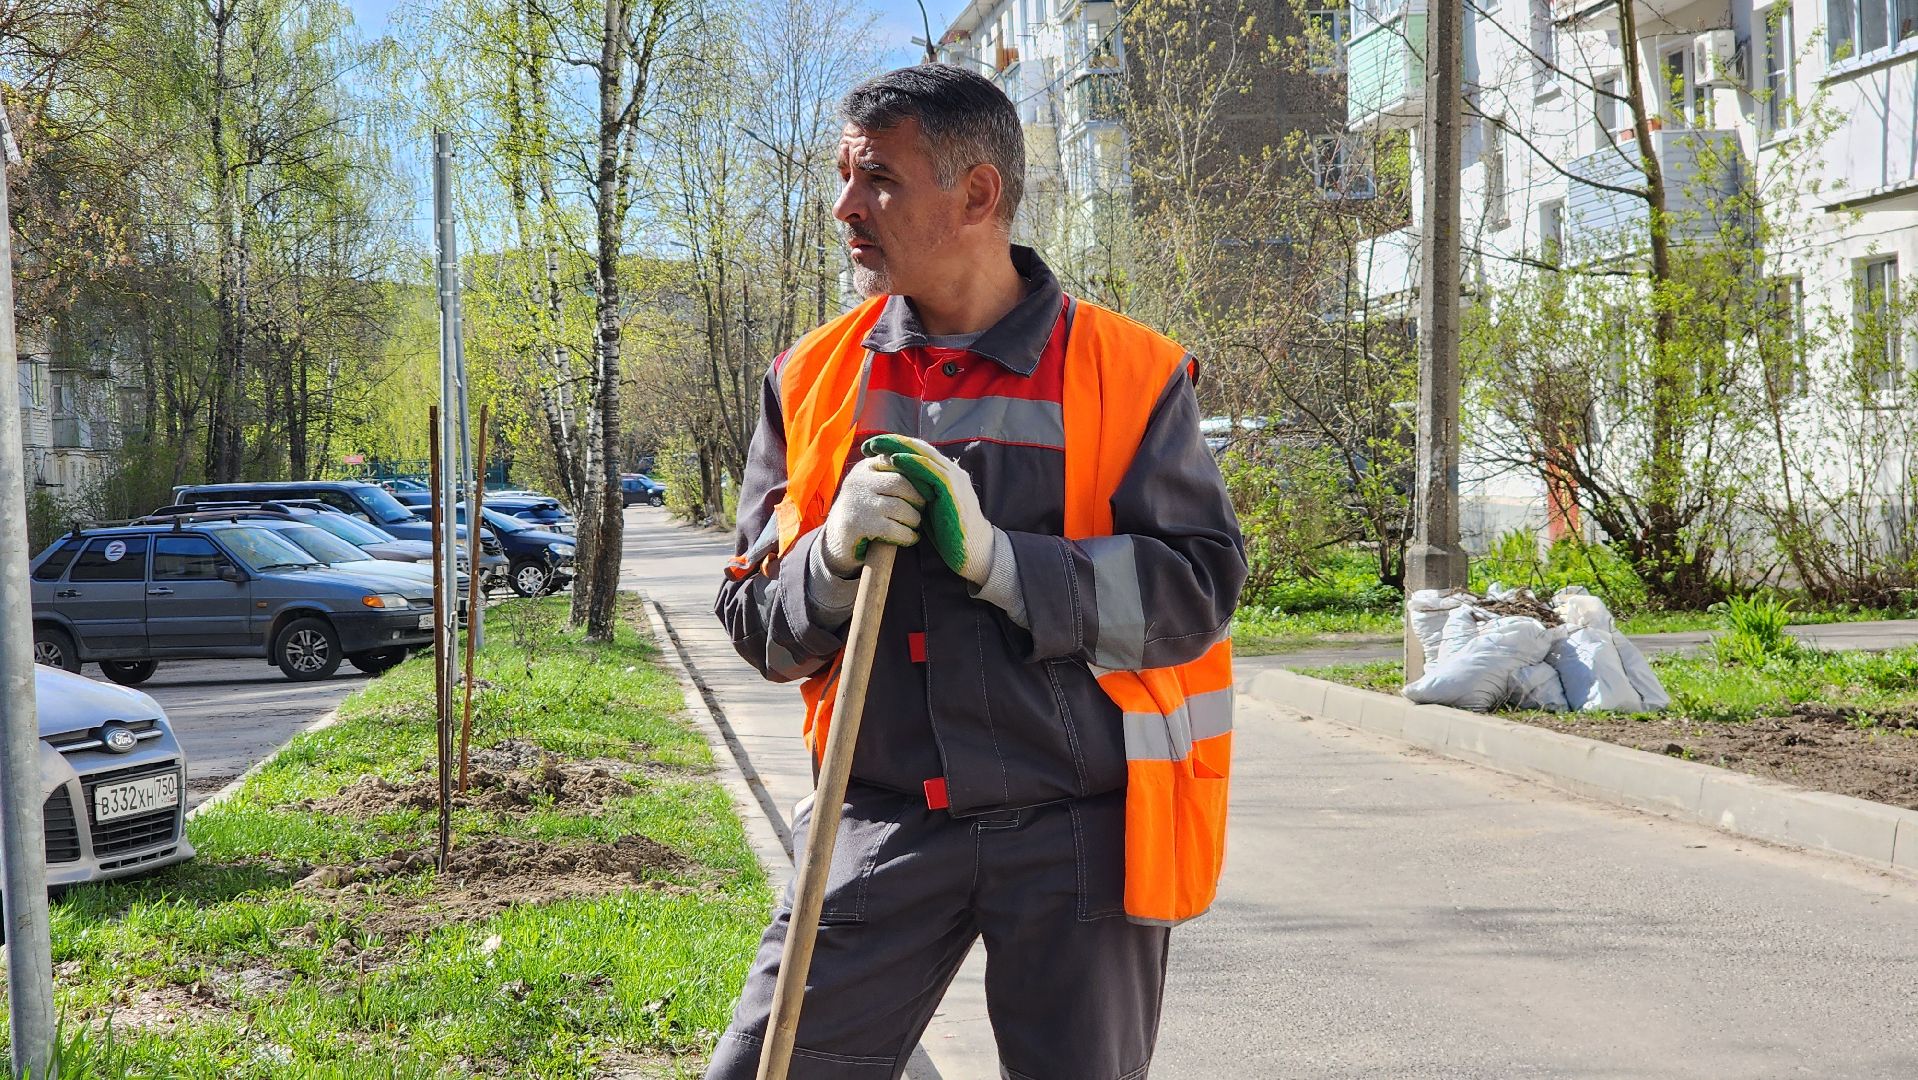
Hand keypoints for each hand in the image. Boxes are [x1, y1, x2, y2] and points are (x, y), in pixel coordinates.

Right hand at [819, 456, 922, 576]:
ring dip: (914, 519)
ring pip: (900, 507)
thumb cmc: (867, 511)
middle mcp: (859, 480)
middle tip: (923, 510)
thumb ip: (896, 474)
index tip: (929, 488)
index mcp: (866, 467)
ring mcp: (857, 502)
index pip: (899, 461)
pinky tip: (911, 537)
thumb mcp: (876, 486)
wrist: (837, 539)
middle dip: (918, 499)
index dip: (919, 475)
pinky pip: (894, 529)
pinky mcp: (858, 525)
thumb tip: (933, 469)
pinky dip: (908, 535)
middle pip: (901, 483)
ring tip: (915, 524)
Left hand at [863, 434, 993, 585]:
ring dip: (898, 447)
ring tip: (876, 446)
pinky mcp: (952, 489)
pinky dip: (912, 462)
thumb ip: (917, 495)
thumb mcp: (929, 509)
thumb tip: (894, 490)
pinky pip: (930, 470)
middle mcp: (951, 471)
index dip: (895, 447)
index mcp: (946, 475)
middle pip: (919, 447)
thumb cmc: (949, 535)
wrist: (974, 551)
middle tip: (869, 443)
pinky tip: (895, 458)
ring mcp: (953, 478)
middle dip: (892, 442)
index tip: (872, 450)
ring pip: (923, 453)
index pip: (919, 453)